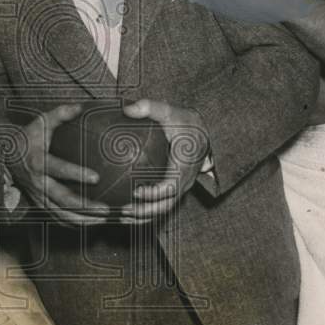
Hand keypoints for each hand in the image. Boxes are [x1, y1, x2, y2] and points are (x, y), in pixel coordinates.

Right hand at [8, 103, 110, 226]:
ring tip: (103, 219)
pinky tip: (91, 224)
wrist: (6, 156)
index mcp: (39, 161)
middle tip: (106, 208)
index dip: (77, 174)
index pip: (59, 169)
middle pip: (63, 198)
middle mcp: (38, 182)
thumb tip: (81, 106)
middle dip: (85, 206)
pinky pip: (57, 218)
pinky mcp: (39, 204)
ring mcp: (38, 196)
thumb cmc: (28, 137)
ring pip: (61, 213)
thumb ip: (60, 114)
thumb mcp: (40, 122)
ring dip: (83, 219)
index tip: (97, 178)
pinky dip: (74, 223)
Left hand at [118, 99, 208, 223]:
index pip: (170, 188)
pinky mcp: (173, 189)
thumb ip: (151, 108)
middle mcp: (183, 183)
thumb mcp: (172, 112)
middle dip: (144, 212)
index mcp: (184, 168)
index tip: (136, 192)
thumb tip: (127, 109)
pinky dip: (145, 212)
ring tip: (121, 215)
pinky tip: (126, 211)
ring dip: (142, 216)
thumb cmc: (187, 123)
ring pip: (162, 210)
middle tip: (122, 210)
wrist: (203, 133)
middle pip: (165, 206)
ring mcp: (179, 189)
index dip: (154, 194)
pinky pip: (160, 206)